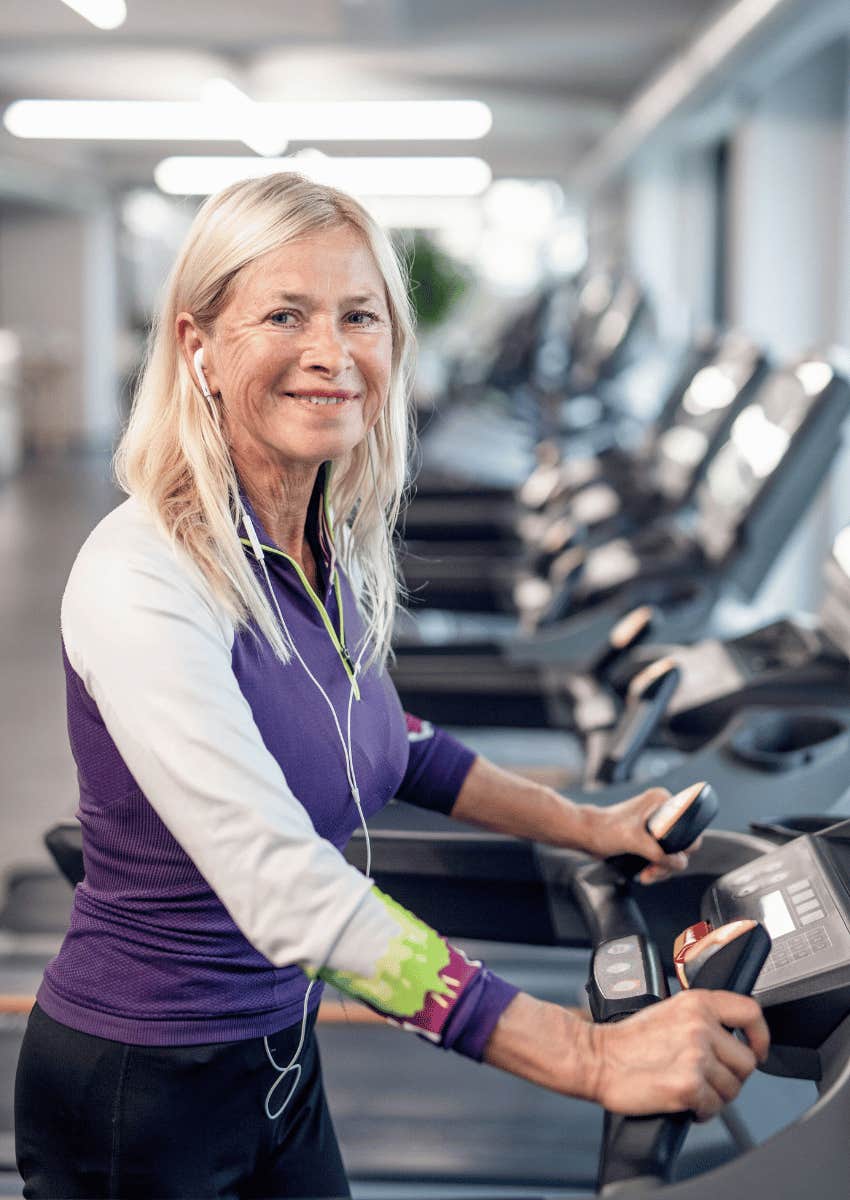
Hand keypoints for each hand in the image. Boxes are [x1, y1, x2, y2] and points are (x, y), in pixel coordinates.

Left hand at [582, 787, 701, 883]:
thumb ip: (659, 853)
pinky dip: (656, 867)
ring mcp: (656, 824)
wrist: (586, 835)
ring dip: (662, 869)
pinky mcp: (649, 836)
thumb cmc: (605, 830)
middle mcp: (662, 810)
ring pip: (672, 853)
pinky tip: (645, 873)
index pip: (689, 827)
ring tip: (647, 875)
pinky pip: (662, 855)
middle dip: (669, 863)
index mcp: (663, 801)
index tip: (668, 860)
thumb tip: (680, 863)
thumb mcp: (635, 841)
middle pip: (682, 844)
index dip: (684, 848)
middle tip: (653, 871)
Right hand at [590, 988, 769, 1120]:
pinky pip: (714, 1108)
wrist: (596, 1058)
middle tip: (706, 1077)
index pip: (751, 1012)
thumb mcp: (669, 1010)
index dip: (760, 1036)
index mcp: (697, 1003)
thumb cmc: (627, 1039)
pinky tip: (683, 1101)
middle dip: (730, 1075)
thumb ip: (702, 1018)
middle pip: (747, 1062)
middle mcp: (700, 1026)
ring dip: (715, 1095)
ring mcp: (696, 1056)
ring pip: (733, 1089)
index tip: (756, 1049)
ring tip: (690, 1087)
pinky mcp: (688, 1086)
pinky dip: (700, 1111)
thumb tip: (733, 1038)